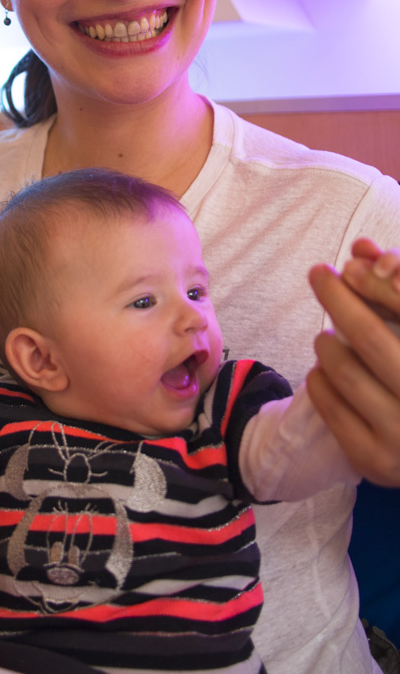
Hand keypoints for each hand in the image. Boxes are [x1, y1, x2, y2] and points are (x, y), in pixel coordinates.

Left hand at [307, 241, 399, 485]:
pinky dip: (319, 381)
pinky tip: (323, 373)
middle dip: (338, 298)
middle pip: (371, 337)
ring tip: (327, 339)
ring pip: (344, 371)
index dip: (378, 283)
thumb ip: (393, 286)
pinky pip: (329, 406)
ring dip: (327, 344)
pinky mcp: (376, 462)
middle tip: (319, 273)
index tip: (350, 263)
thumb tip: (361, 248)